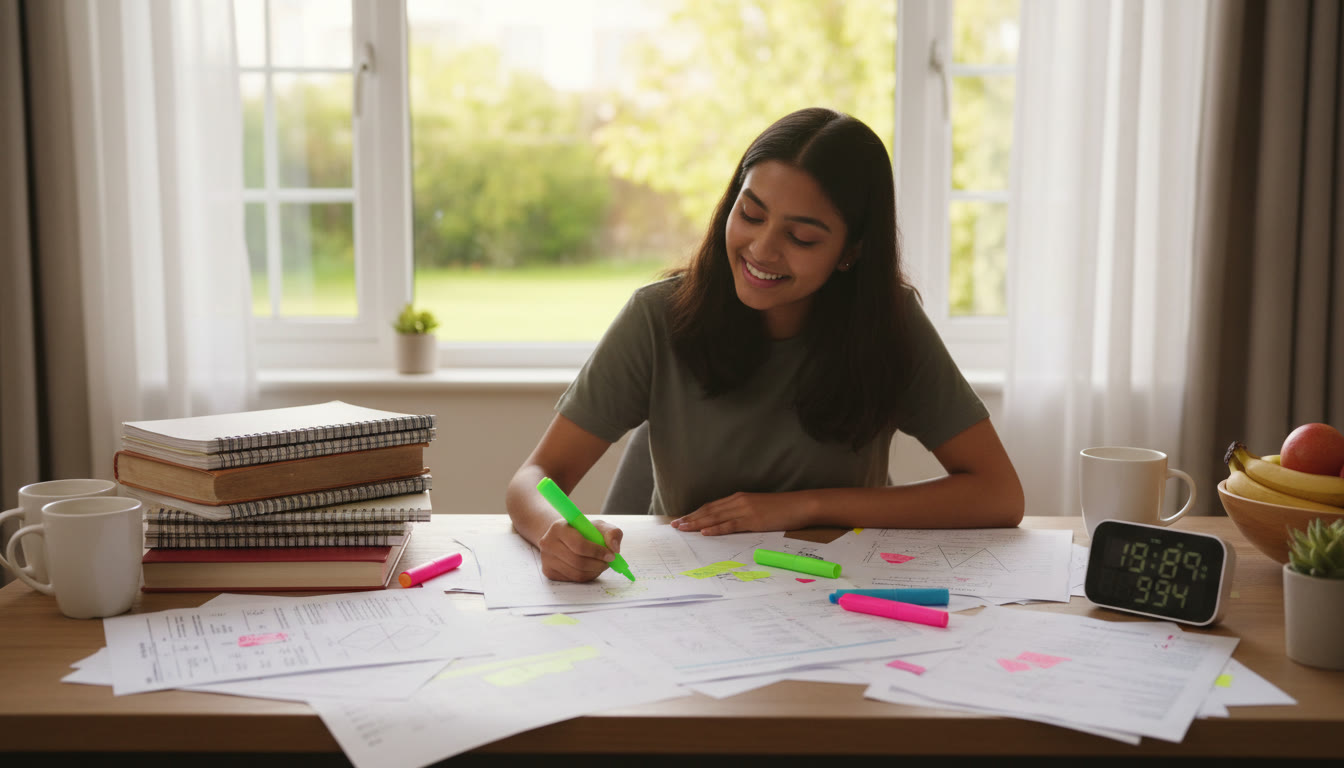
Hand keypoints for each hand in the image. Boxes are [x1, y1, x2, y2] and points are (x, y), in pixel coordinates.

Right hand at [536, 518, 623, 581]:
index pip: (579, 545)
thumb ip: (612, 533)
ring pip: (576, 573)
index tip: (611, 555)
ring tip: (601, 564)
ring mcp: (546, 559)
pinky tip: (591, 568)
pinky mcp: (549, 572)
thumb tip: (614, 549)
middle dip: (598, 564)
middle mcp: (548, 543)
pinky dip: (587, 576)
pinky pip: (573, 579)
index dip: (598, 552)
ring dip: (594, 571)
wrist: (564, 538)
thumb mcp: (598, 526)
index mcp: (558, 528)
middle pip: (578, 562)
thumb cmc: (583, 531)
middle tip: (608, 562)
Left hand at [670, 492, 812, 534]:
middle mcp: (738, 501)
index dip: (695, 513)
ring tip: (683, 529)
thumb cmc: (782, 508)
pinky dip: (716, 529)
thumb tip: (730, 522)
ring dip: (697, 523)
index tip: (682, 519)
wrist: (800, 505)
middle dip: (690, 518)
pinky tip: (705, 532)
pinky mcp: (752, 520)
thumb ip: (743, 512)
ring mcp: (745, 510)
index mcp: (739, 498)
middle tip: (675, 525)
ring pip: (715, 517)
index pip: (711, 506)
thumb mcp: (758, 507)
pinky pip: (730, 525)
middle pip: (709, 510)